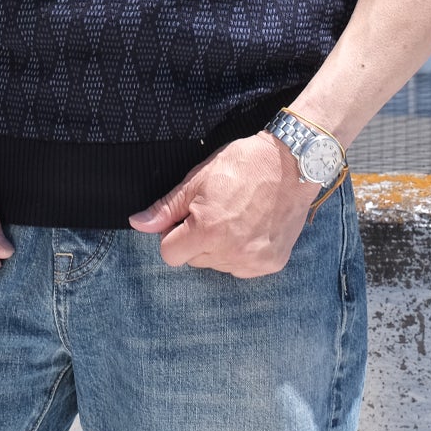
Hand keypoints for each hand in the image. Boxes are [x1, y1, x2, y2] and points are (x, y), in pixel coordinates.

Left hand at [129, 132, 318, 277]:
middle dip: (198, 239)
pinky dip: (243, 252)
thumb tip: (137, 224)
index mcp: (207, 231)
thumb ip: (166, 208)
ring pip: (218, 265)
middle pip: (194, 260)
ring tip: (238, 216)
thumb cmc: (244, 165)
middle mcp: (231, 252)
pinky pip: (242, 267)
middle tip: (217, 211)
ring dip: (221, 247)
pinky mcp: (271, 264)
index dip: (174, 234)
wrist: (293, 163)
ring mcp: (253, 261)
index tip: (188, 217)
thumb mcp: (198, 179)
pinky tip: (253, 227)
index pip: (170, 254)